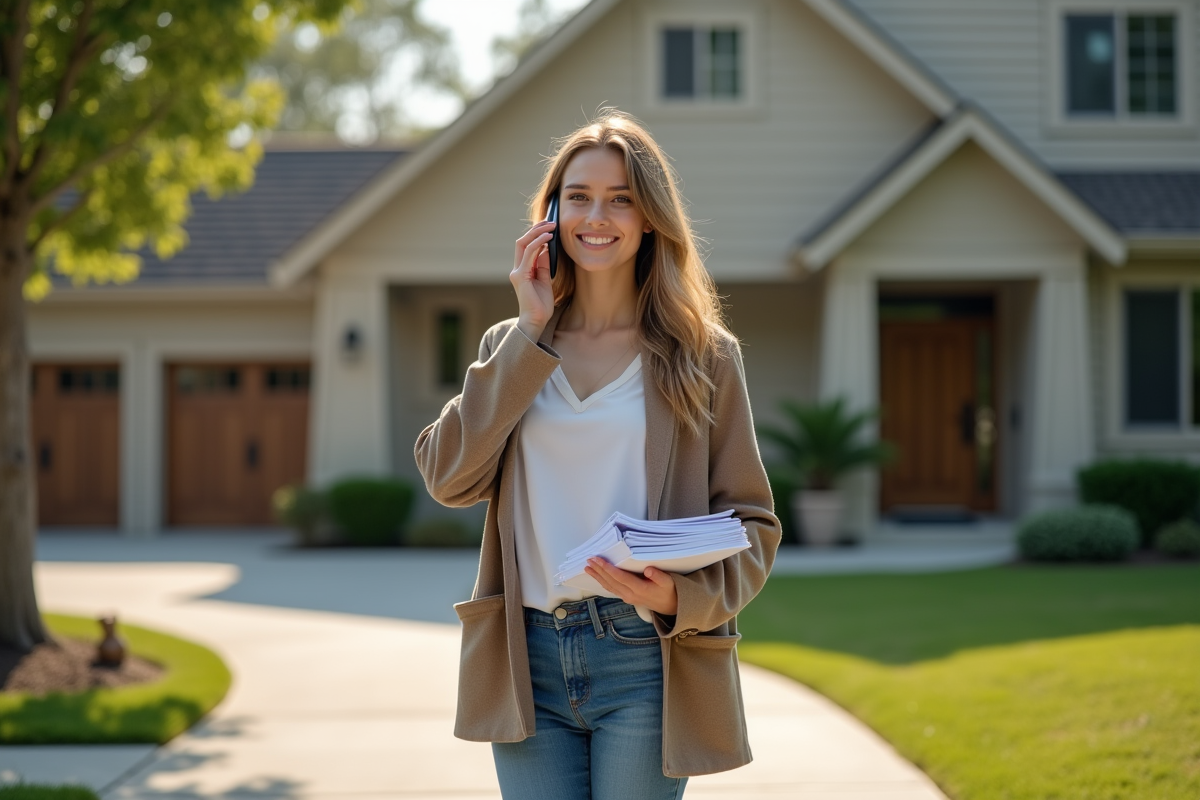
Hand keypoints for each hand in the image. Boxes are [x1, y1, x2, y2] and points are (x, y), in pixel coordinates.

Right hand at [510, 220, 555, 340]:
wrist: (536, 321)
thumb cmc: (541, 304)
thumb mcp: (545, 280)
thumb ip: (543, 265)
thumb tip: (546, 248)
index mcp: (522, 270)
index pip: (525, 246)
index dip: (536, 234)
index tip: (549, 227)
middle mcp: (517, 269)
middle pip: (522, 242)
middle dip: (536, 229)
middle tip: (551, 222)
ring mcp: (517, 272)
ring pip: (524, 244)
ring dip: (538, 233)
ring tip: (552, 227)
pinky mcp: (521, 276)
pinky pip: (529, 254)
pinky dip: (538, 243)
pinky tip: (548, 239)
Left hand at [584, 557, 678, 615]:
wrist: (671, 606)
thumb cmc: (669, 591)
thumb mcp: (668, 582)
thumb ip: (658, 575)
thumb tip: (648, 569)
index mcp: (639, 589)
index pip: (620, 577)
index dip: (608, 568)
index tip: (598, 560)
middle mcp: (630, 594)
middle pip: (611, 581)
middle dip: (599, 570)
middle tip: (589, 560)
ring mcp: (627, 597)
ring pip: (609, 586)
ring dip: (598, 577)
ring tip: (588, 568)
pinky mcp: (627, 597)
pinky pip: (612, 589)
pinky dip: (603, 582)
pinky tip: (598, 577)